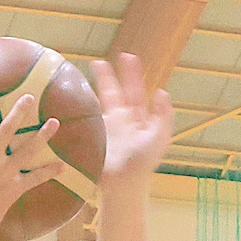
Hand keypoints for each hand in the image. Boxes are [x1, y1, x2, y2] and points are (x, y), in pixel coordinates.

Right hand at [0, 86, 60, 240]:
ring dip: (42, 136)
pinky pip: (34, 179)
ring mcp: (3, 175)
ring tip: (55, 123)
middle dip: (20, 112)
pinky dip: (48, 172)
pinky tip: (63, 165)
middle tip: (30, 98)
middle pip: (8, 130)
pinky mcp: (12, 191)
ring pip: (26, 150)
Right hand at [89, 53, 173, 183]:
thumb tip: (162, 91)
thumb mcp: (160, 137)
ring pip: (99, 102)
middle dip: (108, 77)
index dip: (132, 75)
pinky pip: (87, 118)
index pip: (134, 91)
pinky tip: (77, 94)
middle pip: (114, 93)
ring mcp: (106, 129)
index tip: (128, 57)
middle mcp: (121, 121)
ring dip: (95, 88)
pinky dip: (83, 106)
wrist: (124, 183)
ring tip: (88, 72)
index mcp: (138, 119)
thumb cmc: (144, 164)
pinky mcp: (93, 137)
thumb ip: (164, 115)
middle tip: (99, 60)